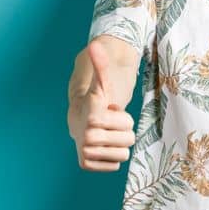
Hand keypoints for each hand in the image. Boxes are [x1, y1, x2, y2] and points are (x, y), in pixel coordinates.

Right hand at [68, 41, 135, 170]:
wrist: (79, 119)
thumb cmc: (97, 100)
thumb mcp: (104, 82)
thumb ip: (102, 64)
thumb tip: (94, 44)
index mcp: (91, 116)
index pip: (125, 122)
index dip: (122, 117)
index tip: (110, 110)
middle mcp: (85, 136)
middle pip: (129, 139)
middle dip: (123, 130)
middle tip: (110, 124)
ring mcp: (85, 151)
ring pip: (124, 153)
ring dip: (119, 143)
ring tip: (108, 134)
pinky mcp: (85, 165)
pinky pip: (116, 165)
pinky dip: (113, 157)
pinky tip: (104, 146)